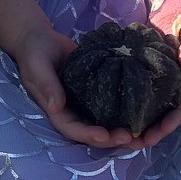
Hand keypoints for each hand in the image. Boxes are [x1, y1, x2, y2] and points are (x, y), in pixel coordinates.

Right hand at [13, 23, 144, 151]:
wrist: (42, 41)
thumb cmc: (35, 54)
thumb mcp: (38, 67)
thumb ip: (47, 85)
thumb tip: (56, 107)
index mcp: (57, 111)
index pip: (73, 129)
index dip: (88, 135)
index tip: (104, 136)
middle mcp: (73, 112)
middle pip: (93, 132)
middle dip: (111, 138)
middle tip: (131, 138)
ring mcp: (86, 103)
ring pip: (105, 123)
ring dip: (122, 131)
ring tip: (143, 136)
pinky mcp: (98, 91)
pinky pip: (112, 105)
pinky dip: (127, 111)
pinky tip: (145, 113)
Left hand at [136, 19, 180, 148]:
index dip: (172, 120)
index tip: (159, 131)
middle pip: (169, 117)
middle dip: (154, 132)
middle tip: (136, 143)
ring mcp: (169, 90)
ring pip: (157, 113)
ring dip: (143, 126)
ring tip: (125, 139)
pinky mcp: (155, 84)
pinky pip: (146, 100)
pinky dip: (135, 110)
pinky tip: (119, 119)